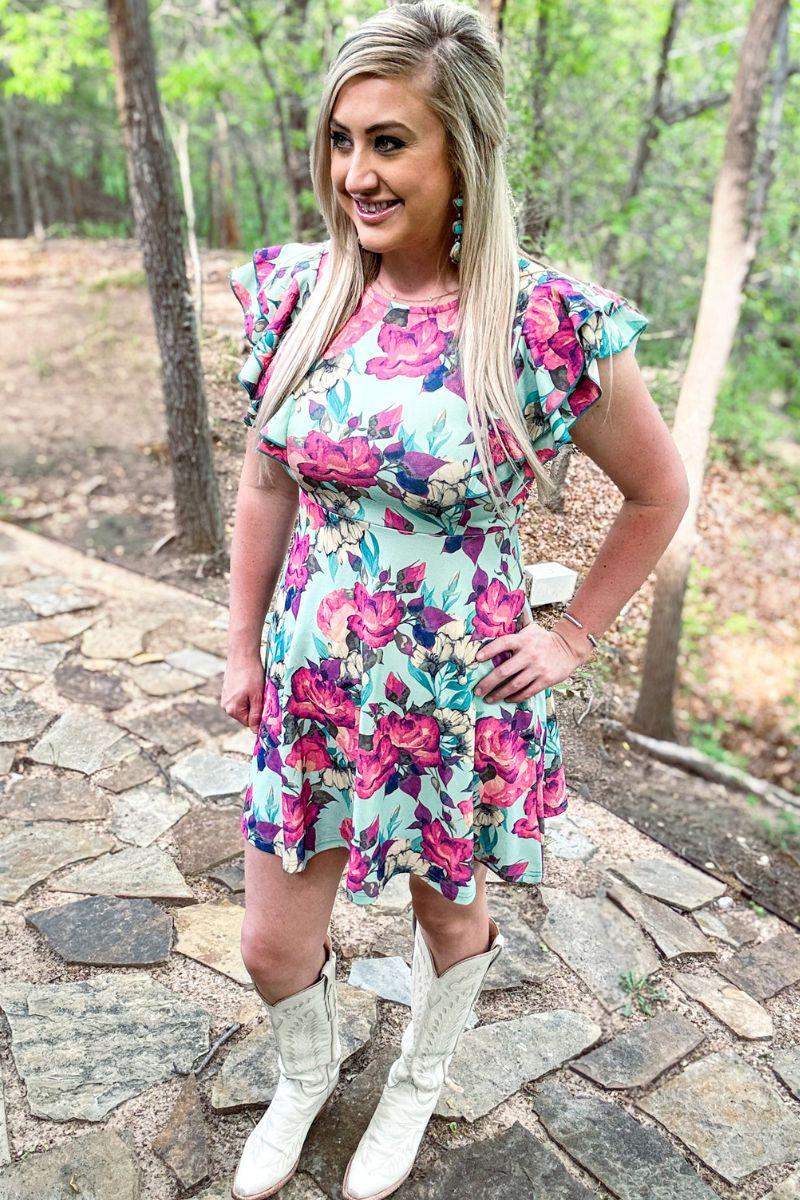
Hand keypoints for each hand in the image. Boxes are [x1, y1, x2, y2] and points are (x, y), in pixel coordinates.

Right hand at [221, 648, 265, 733]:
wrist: (242, 654)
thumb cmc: (251, 674)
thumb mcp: (257, 696)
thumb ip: (256, 715)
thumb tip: (255, 731)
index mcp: (232, 710)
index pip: (249, 723)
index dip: (261, 717)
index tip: (268, 708)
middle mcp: (226, 706)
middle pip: (246, 715)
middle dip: (256, 708)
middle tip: (263, 695)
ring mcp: (225, 697)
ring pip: (244, 706)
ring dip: (253, 700)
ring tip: (256, 687)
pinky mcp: (227, 690)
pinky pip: (240, 698)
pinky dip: (248, 693)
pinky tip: (251, 683)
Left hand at [473, 609, 589, 702]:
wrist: (569, 648)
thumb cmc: (544, 639)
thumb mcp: (531, 628)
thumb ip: (516, 624)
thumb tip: (501, 611)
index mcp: (523, 640)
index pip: (503, 643)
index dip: (489, 650)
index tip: (477, 659)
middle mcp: (529, 654)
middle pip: (504, 671)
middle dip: (488, 682)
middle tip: (477, 690)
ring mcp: (538, 668)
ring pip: (514, 685)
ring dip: (499, 694)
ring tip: (488, 698)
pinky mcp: (546, 680)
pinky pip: (527, 692)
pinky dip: (515, 697)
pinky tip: (507, 699)